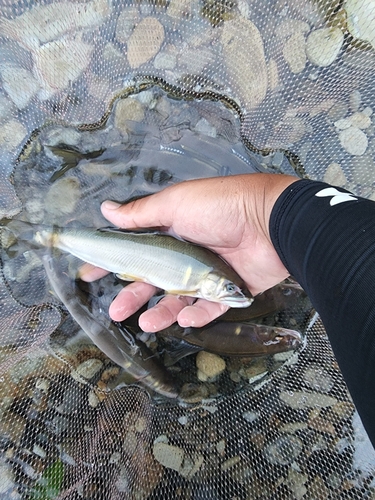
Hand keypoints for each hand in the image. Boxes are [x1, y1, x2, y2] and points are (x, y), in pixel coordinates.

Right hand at [81, 173, 297, 330]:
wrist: (269, 222)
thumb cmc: (219, 207)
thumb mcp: (176, 204)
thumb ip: (141, 213)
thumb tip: (106, 210)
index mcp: (173, 230)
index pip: (136, 249)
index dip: (114, 261)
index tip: (90, 272)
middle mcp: (188, 252)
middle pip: (156, 279)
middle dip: (134, 295)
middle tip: (115, 310)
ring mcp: (209, 272)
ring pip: (180, 298)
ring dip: (162, 311)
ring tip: (147, 323)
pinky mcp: (230, 289)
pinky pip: (210, 307)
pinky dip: (198, 315)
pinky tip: (187, 319)